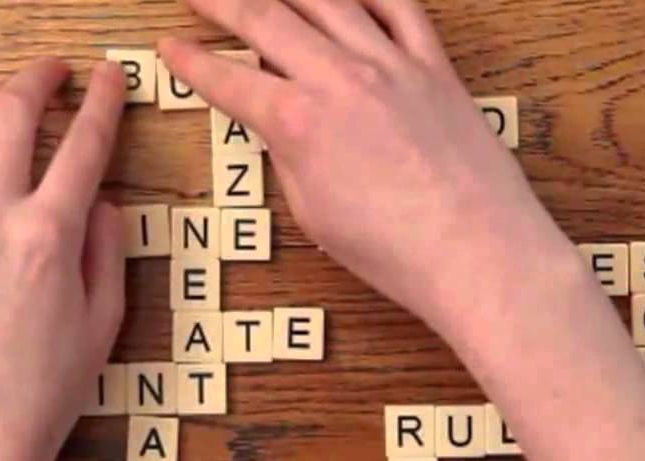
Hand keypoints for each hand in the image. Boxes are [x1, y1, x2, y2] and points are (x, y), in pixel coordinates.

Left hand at [0, 58, 126, 460]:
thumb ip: (107, 249)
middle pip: (6, 115)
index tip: (110, 76)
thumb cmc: (48, 388)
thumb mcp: (104, 320)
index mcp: (48, 235)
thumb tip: (102, 202)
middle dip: (34, 79)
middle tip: (53, 70)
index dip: (101, 102)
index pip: (81, 145)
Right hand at [160, 0, 568, 330]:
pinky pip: (399, 6)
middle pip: (265, 18)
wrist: (475, 251)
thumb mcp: (312, 212)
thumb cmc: (395, 250)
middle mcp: (339, 78)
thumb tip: (279, 128)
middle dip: (221, 2)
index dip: (190, 63)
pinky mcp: (434, 66)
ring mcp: (390, 64)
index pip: (227, 79)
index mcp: (297, 122)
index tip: (169, 48)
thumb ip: (288, 155)